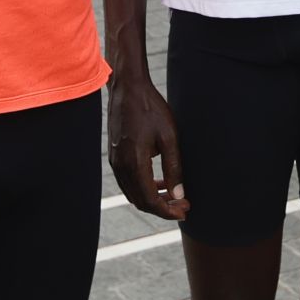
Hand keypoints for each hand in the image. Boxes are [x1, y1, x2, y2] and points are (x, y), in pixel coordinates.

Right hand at [107, 67, 187, 219]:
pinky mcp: (114, 155)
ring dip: (153, 198)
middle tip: (183, 205)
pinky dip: (143, 187)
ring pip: (133, 193)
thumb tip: (179, 195)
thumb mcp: (168, 136)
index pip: (150, 201)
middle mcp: (121, 167)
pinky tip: (158, 181)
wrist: (128, 88)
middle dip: (162, 207)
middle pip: (140, 201)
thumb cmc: (150, 109)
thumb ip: (173, 168)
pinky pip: (128, 181)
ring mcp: (115, 161)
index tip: (184, 210)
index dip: (168, 211)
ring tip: (173, 195)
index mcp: (134, 164)